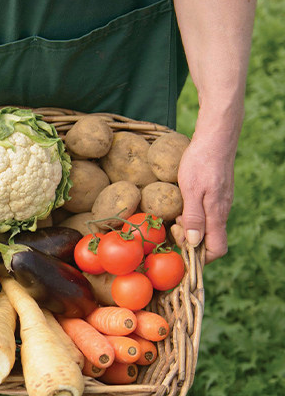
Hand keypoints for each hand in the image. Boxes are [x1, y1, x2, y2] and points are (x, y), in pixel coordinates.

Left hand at [175, 134, 235, 263]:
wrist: (215, 137)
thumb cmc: (201, 161)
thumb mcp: (191, 190)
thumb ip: (194, 217)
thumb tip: (193, 242)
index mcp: (217, 214)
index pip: (217, 249)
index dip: (200, 257)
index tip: (181, 248)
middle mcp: (222, 212)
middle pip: (210, 241)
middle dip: (190, 241)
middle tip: (174, 225)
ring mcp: (220, 203)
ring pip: (207, 227)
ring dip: (189, 228)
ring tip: (176, 214)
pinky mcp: (217, 195)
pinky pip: (206, 215)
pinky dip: (192, 216)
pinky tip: (181, 205)